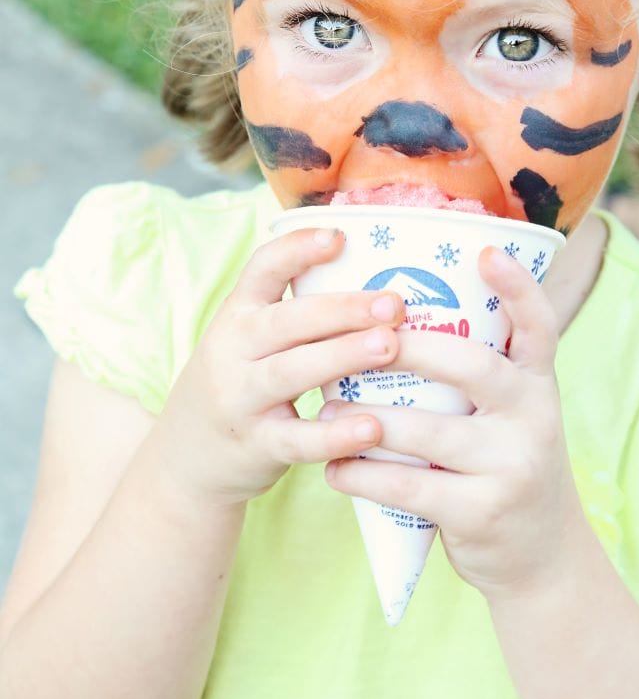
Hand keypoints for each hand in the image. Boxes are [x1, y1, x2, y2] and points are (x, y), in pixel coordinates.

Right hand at [153, 227, 404, 510]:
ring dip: (342, 356)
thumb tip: (380, 277)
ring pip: (291, 372)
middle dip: (343, 308)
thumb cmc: (240, 382)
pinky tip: (373, 427)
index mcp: (238, 314)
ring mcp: (240, 399)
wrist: (185, 460)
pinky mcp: (256, 446)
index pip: (262, 269)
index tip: (339, 237)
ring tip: (389, 346)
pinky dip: (335, 435)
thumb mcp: (249, 339)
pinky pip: (298, 440)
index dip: (298, 250)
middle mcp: (233, 351)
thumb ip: (297, 312)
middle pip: (287, 321)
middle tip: (393, 303)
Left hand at [322, 246, 590, 600]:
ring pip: (429, 431)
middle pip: (473, 366)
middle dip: (412, 348)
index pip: (539, 325)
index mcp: (537, 383)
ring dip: (369, 418)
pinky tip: (334, 468)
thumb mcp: (511, 412)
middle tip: (361, 338)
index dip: (517, 286)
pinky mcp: (482, 513)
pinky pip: (409, 487)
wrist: (540, 557)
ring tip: (328, 407)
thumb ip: (478, 371)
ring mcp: (512, 466)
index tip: (485, 250)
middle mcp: (535, 417)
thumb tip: (395, 315)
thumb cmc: (503, 463)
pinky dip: (363, 475)